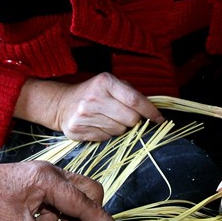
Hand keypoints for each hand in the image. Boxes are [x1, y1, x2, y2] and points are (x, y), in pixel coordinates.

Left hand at [0, 161, 122, 220]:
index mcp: (50, 180)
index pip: (86, 203)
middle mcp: (52, 174)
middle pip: (88, 194)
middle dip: (83, 218)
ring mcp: (45, 177)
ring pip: (74, 198)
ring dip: (66, 219)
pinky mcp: (37, 184)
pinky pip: (59, 200)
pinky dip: (55, 216)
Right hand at [20, 73, 162, 140]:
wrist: (61, 103)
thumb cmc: (93, 93)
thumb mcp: (110, 84)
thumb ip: (131, 93)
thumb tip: (154, 111)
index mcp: (105, 82)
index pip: (135, 100)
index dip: (151, 112)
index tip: (160, 120)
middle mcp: (94, 97)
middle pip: (131, 119)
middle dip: (133, 120)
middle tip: (125, 116)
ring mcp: (85, 115)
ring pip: (119, 131)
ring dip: (119, 127)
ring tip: (107, 118)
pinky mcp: (78, 130)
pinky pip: (106, 138)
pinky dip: (106, 134)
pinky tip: (98, 125)